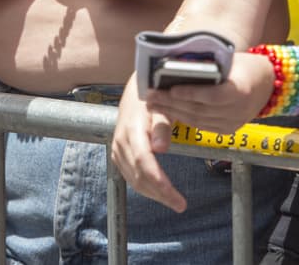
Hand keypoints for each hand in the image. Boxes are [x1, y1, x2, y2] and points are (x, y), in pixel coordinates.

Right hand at [111, 74, 187, 212]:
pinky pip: (130, 176)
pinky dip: (145, 187)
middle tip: (181, 205)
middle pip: (139, 176)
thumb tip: (161, 149)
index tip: (176, 198)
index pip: (144, 162)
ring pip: (134, 180)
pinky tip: (158, 191)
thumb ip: (162, 126)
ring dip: (153, 193)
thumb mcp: (161, 107)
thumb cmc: (152, 99)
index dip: (160, 183)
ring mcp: (117, 149)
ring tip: (173, 201)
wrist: (134, 93)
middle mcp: (121, 142)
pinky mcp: (118, 154)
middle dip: (160, 194)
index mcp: (132, 130)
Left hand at [143, 51, 273, 134]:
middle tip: (150, 96)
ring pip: (197, 120)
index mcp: (241, 89)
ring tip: (153, 104)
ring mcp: (233, 123)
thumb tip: (175, 66)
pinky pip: (201, 125)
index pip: (212, 95)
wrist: (267, 84)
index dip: (191, 93)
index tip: (171, 88)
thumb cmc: (244, 67)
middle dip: (171, 103)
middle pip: (199, 109)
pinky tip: (169, 111)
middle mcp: (238, 110)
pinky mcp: (227, 130)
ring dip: (172, 113)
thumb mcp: (230, 60)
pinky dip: (183, 118)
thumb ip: (208, 66)